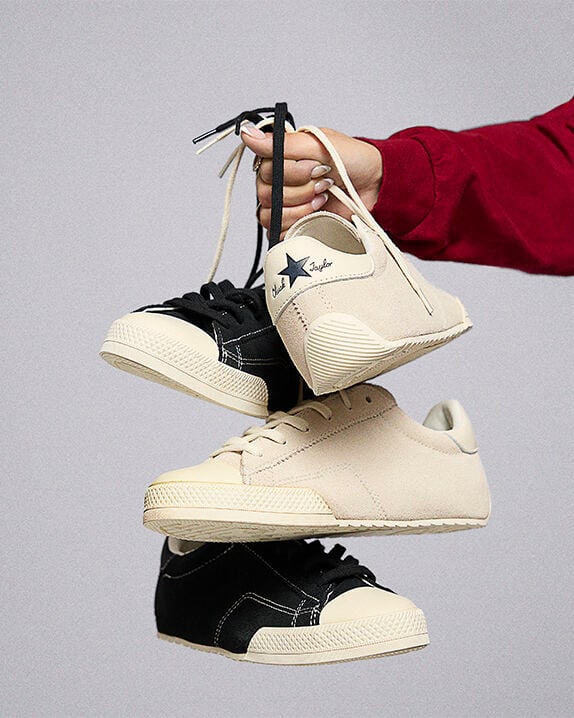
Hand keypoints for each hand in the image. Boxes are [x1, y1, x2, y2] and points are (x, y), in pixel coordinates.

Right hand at [241, 125, 382, 236]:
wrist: (375, 186)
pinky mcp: (293, 225)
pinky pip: (277, 232)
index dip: (291, 173)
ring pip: (269, 215)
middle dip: (300, 191)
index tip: (316, 167)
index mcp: (280, 158)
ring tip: (322, 199)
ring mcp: (284, 205)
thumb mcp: (318, 143)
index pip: (264, 170)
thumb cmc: (352, 160)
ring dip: (299, 208)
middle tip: (323, 183)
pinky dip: (297, 224)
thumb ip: (281, 143)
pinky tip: (317, 214)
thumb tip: (247, 134)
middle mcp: (278, 181)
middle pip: (265, 194)